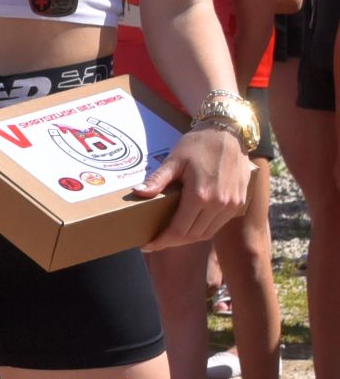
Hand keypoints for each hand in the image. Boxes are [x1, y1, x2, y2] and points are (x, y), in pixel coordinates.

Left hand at [139, 126, 249, 250]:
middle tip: (155, 241)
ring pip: (207, 233)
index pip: (179, 229)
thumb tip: (138, 192)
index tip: (147, 245)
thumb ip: (158, 179)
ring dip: (188, 238)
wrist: (228, 133)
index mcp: (201, 195)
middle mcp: (219, 204)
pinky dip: (203, 230)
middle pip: (192, 235)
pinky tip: (190, 226)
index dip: (162, 240)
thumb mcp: (174, 160)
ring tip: (169, 236)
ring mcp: (231, 205)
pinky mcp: (239, 202)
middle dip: (171, 241)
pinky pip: (218, 224)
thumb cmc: (198, 144)